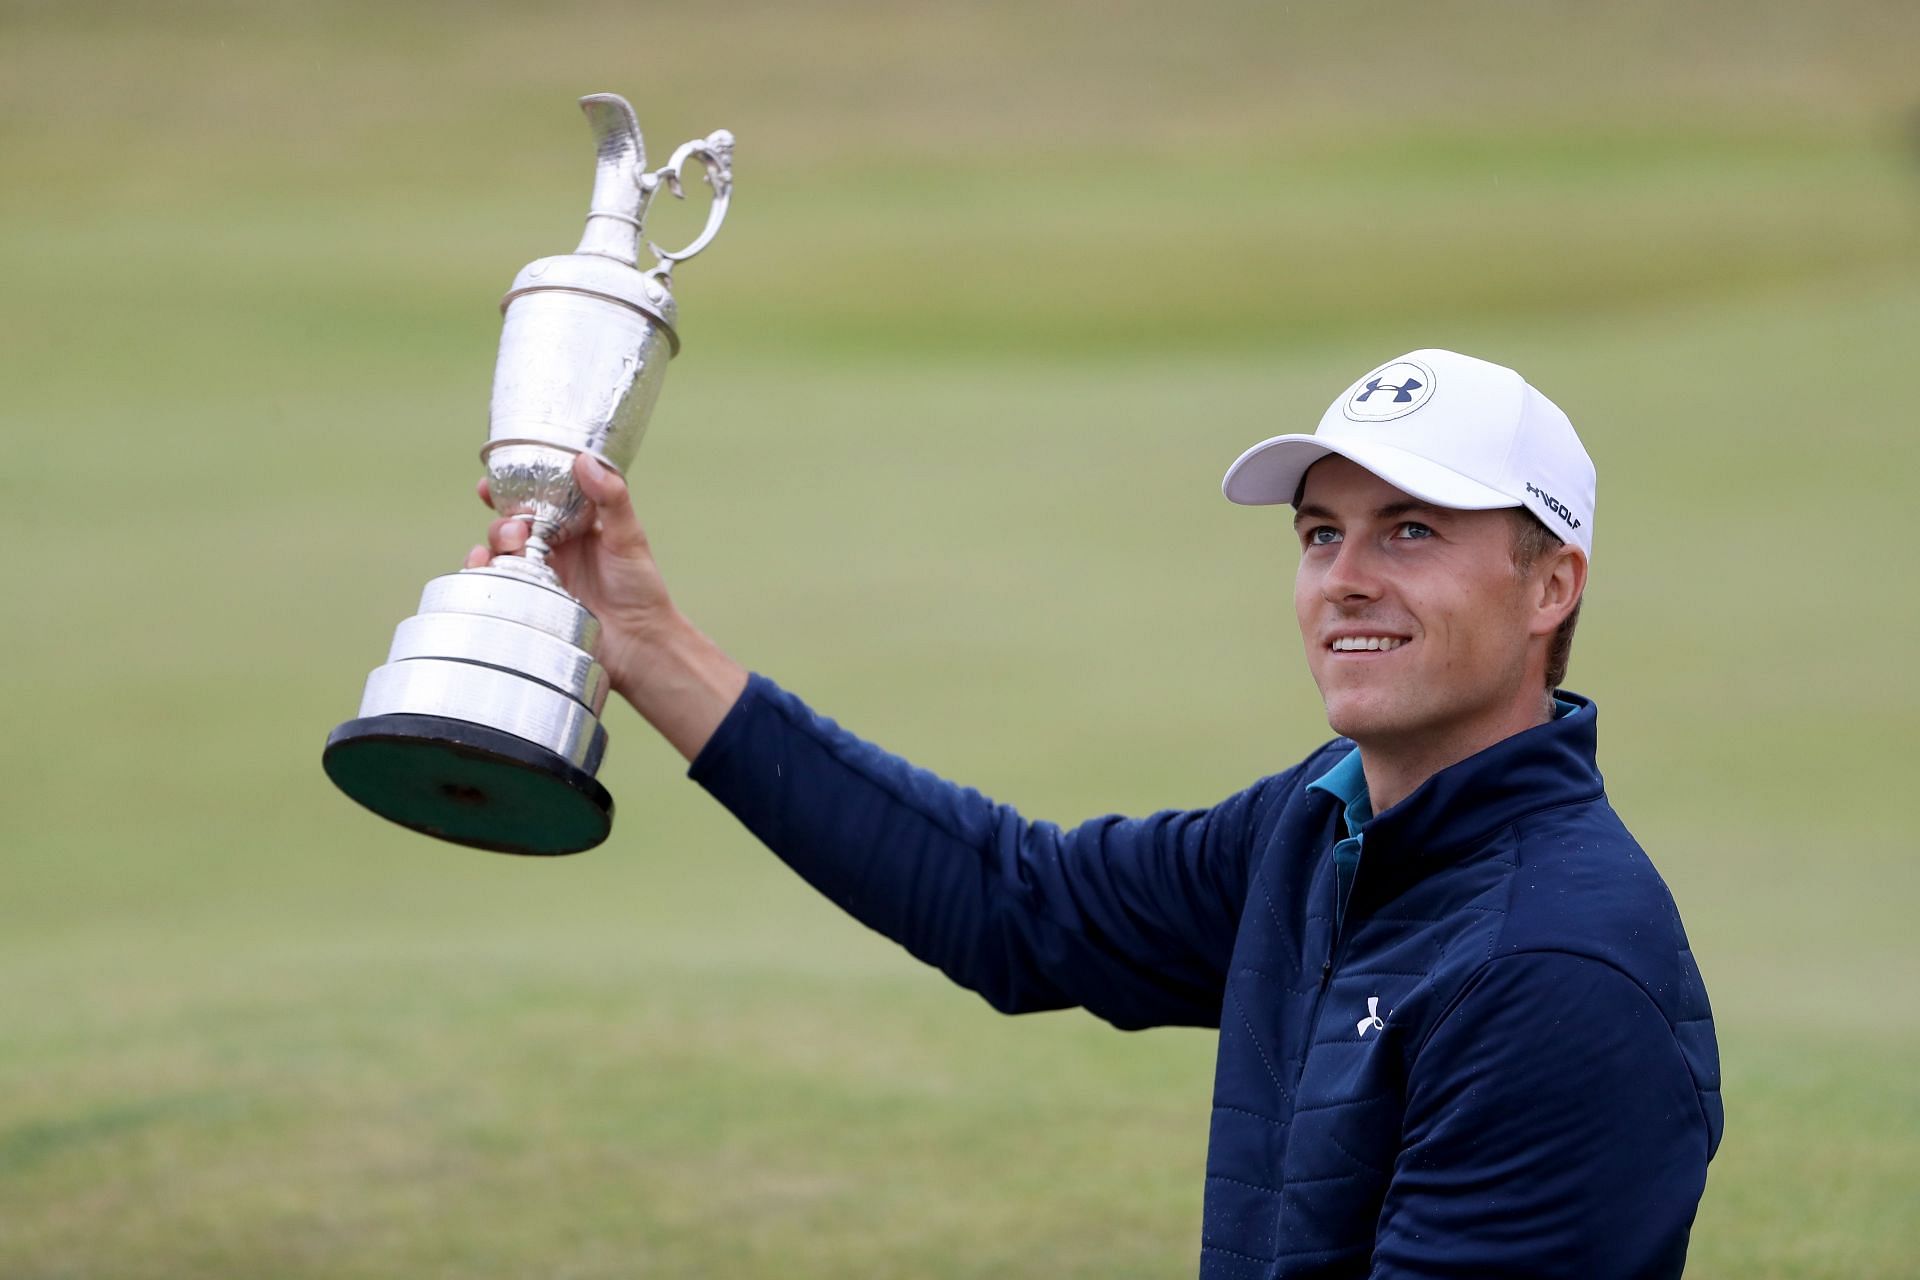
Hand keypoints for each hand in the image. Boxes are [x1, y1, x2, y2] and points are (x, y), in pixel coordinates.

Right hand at [465, 452, 745, 759]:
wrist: (637, 643)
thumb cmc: (640, 589)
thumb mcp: (628, 536)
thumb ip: (611, 498)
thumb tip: (585, 460)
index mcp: (573, 523)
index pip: (536, 497)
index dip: (510, 486)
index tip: (491, 481)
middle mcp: (552, 546)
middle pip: (510, 522)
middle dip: (503, 520)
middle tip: (518, 530)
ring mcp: (538, 574)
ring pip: (499, 550)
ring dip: (493, 544)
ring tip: (510, 549)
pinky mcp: (529, 600)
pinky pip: (496, 581)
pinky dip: (483, 572)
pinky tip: (484, 569)